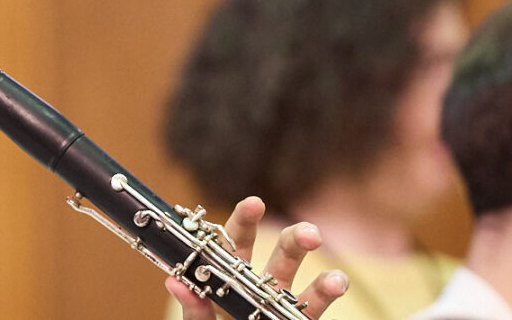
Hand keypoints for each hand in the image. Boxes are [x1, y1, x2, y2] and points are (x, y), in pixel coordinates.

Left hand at [164, 196, 348, 319]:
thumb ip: (193, 308)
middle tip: (308, 234)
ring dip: (317, 264)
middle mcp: (261, 283)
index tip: (254, 203)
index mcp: (230, 277)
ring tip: (322, 252)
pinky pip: (316, 306)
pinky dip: (329, 290)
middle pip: (281, 252)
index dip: (244, 220)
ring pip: (305, 278)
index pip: (236, 242)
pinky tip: (337, 281)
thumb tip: (174, 282)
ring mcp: (282, 301)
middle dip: (295, 237)